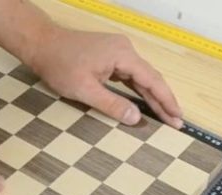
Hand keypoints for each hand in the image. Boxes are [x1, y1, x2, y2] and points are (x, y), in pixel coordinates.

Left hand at [29, 27, 182, 127]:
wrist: (42, 44)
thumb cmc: (60, 65)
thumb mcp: (85, 90)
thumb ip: (112, 105)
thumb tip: (136, 118)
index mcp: (123, 55)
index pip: (152, 81)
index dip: (166, 101)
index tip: (178, 117)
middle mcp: (125, 50)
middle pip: (150, 79)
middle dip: (163, 101)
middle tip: (177, 122)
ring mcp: (118, 52)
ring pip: (141, 78)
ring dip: (152, 97)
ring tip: (165, 116)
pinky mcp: (110, 56)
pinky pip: (129, 75)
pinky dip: (138, 90)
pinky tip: (144, 102)